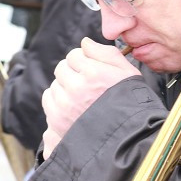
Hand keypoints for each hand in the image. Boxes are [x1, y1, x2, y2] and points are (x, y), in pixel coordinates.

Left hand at [41, 37, 139, 157]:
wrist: (129, 138)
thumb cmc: (132, 104)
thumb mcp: (128, 73)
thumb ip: (106, 53)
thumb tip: (85, 42)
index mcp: (94, 73)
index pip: (75, 54)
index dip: (84, 61)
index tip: (92, 71)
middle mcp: (76, 87)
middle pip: (62, 68)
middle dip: (73, 73)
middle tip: (88, 85)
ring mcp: (65, 105)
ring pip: (55, 84)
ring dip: (65, 88)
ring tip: (83, 99)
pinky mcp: (57, 120)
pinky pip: (49, 99)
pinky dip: (57, 101)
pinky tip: (73, 107)